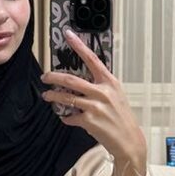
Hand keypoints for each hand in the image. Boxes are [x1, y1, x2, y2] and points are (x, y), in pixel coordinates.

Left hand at [40, 28, 146, 163]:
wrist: (129, 140)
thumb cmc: (122, 117)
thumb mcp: (116, 95)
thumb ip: (101, 86)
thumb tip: (80, 82)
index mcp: (110, 82)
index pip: (92, 59)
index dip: (79, 46)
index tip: (68, 35)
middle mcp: (103, 92)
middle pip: (71, 80)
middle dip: (54, 77)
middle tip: (45, 77)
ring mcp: (96, 107)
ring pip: (66, 98)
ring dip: (53, 96)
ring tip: (47, 96)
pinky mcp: (89, 121)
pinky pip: (70, 117)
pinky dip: (66, 117)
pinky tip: (65, 118)